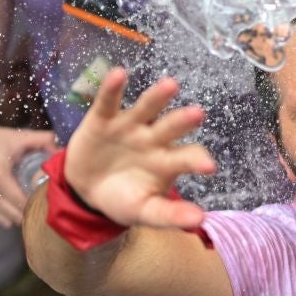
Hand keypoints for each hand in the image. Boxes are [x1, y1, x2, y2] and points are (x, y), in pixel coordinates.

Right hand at [0, 122, 58, 227]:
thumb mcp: (21, 137)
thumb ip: (44, 141)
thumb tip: (63, 150)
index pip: (23, 205)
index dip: (37, 206)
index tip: (47, 203)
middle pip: (15, 216)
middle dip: (29, 213)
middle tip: (38, 205)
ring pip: (3, 221)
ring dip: (15, 216)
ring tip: (24, 205)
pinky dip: (1, 214)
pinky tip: (9, 203)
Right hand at [64, 70, 215, 229]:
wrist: (86, 190)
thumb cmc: (123, 199)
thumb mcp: (144, 212)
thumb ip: (169, 216)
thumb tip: (200, 221)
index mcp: (168, 162)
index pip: (187, 158)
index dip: (197, 160)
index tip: (209, 166)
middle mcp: (154, 139)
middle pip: (171, 127)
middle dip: (183, 120)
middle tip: (198, 114)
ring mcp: (130, 126)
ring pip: (147, 108)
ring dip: (158, 96)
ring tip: (170, 85)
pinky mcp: (103, 119)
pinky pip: (109, 101)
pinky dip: (112, 88)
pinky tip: (118, 74)